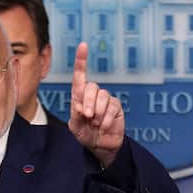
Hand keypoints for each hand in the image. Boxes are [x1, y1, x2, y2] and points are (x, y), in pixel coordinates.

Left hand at [68, 43, 124, 165]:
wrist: (101, 146)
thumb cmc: (85, 135)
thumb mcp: (75, 127)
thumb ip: (76, 115)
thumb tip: (82, 107)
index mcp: (79, 97)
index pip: (80, 76)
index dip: (81, 61)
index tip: (83, 46)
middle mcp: (92, 95)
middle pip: (91, 87)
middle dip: (88, 103)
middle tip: (88, 117)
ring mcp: (106, 100)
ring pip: (103, 96)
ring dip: (99, 113)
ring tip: (96, 124)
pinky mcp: (116, 106)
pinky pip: (113, 107)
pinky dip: (107, 119)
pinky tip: (104, 126)